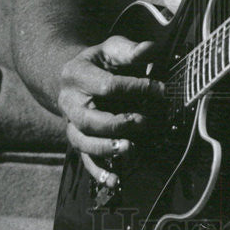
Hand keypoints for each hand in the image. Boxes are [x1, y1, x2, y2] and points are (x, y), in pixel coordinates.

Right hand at [58, 36, 166, 185]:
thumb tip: (149, 49)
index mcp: (76, 75)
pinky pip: (84, 160)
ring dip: (106, 149)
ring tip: (130, 149)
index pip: (106, 86)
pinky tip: (115, 181)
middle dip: (117, 124)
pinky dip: (99, 172)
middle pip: (88, 120)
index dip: (135, 88)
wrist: (74, 76)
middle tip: (144, 122)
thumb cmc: (100, 62)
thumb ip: (129, 50)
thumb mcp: (111, 48)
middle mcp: (69, 102)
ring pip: (83, 142)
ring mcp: (71, 124)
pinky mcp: (79, 140)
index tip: (160, 90)